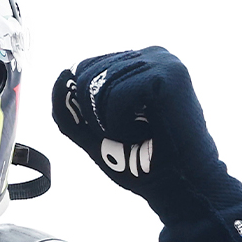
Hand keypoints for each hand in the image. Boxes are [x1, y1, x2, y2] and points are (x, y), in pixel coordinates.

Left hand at [53, 47, 241, 241]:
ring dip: (109, 122)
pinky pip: (115, 96)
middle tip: (128, 134)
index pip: (83, 69)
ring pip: (98, 85)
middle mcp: (151, 55)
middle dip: (94, 115)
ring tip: (138, 134)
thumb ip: (70, 107)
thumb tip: (61, 73)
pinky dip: (120, 124)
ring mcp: (162, 61)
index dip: (86, 108)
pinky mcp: (168, 75)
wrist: (180, 187)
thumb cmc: (142, 162)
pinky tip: (144, 132)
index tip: (117, 129)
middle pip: (85, 74)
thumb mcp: (93, 132)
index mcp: (137, 63)